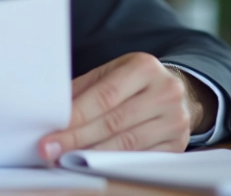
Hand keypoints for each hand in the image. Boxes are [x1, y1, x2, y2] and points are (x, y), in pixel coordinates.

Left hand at [38, 52, 215, 160]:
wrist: (175, 92)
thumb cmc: (134, 83)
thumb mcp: (111, 74)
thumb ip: (83, 89)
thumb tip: (52, 109)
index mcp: (144, 67)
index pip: (104, 96)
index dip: (77, 116)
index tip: (52, 131)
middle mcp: (165, 91)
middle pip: (114, 121)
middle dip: (77, 138)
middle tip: (51, 149)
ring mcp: (176, 119)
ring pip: (127, 143)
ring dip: (93, 153)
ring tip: (67, 158)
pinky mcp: (178, 143)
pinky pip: (141, 157)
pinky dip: (114, 162)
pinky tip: (94, 163)